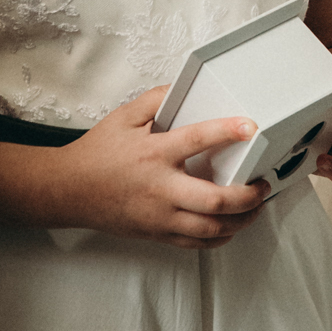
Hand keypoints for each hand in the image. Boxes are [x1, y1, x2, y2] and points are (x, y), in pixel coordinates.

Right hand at [58, 88, 269, 247]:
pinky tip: (229, 226)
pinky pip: (195, 244)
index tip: (250, 126)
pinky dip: (218, 238)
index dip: (227, 131)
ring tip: (254, 208)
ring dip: (240, 221)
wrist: (68, 191)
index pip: (197, 140)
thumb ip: (156, 99)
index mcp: (154, 154)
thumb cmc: (96, 154)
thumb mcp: (124, 117)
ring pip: (210, 229)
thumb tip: (184, 87)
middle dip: (247, 196)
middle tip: (263, 184)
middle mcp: (161, 189)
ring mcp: (160, 216)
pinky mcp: (156, 234)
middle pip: (214, 201)